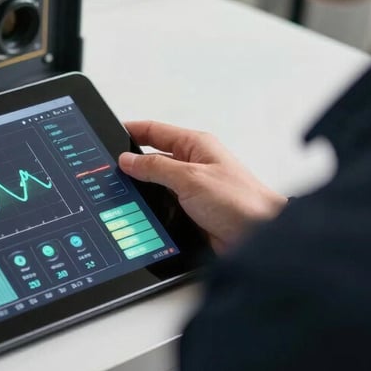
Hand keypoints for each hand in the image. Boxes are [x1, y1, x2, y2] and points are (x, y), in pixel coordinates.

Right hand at [118, 121, 286, 252]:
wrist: (261, 239)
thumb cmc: (241, 203)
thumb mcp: (190, 178)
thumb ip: (155, 168)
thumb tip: (127, 160)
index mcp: (196, 145)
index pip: (155, 131)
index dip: (132, 131)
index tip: (110, 133)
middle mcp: (194, 163)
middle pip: (153, 158)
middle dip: (132, 164)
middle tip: (109, 168)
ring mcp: (193, 188)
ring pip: (157, 184)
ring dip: (144, 189)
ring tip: (123, 192)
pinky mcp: (192, 210)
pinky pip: (165, 204)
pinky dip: (153, 207)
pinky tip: (141, 212)